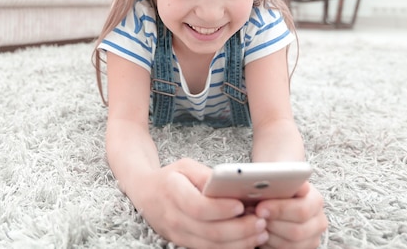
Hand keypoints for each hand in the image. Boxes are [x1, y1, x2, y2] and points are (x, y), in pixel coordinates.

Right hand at [129, 158, 269, 247]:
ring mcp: (176, 234)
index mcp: (172, 192)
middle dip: (240, 229)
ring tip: (260, 232)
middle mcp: (172, 217)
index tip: (241, 204)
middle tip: (261, 221)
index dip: (222, 209)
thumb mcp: (186, 166)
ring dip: (240, 242)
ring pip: (212, 246)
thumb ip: (207, 175)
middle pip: (210, 231)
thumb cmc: (170, 177)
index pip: (199, 207)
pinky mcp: (182, 243)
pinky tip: (247, 240)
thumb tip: (232, 185)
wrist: (145, 193)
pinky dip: (231, 248)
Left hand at [255, 182, 327, 247]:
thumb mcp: (278, 177)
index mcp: (315, 201)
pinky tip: (260, 234)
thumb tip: (274, 176)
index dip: (279, 210)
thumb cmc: (277, 185)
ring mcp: (312, 238)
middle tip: (254, 218)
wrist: (281, 191)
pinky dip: (268, 245)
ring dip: (268, 235)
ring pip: (289, 245)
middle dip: (271, 225)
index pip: (301, 210)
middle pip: (296, 232)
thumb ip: (280, 178)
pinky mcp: (303, 248)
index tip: (260, 208)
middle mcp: (319, 221)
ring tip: (254, 225)